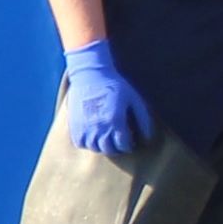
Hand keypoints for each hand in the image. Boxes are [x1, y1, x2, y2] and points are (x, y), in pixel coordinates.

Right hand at [54, 39, 150, 157]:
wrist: (89, 74)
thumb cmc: (114, 85)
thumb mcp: (134, 99)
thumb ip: (143, 120)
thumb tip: (148, 138)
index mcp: (115, 121)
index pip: (123, 145)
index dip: (128, 145)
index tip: (129, 141)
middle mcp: (99, 127)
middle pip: (109, 149)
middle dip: (116, 147)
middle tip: (118, 140)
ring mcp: (84, 127)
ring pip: (95, 148)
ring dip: (102, 145)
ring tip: (106, 136)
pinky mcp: (74, 125)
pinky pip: (80, 143)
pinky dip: (87, 142)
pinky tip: (92, 133)